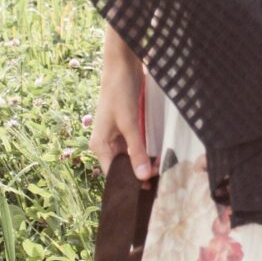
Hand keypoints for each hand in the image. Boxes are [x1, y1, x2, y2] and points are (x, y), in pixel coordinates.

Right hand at [93, 39, 153, 180]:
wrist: (122, 66)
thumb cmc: (119, 92)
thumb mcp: (129, 123)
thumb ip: (136, 150)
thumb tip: (142, 177)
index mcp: (99, 146)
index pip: (113, 175)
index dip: (129, 185)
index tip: (146, 195)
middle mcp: (106, 144)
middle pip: (122, 168)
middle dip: (139, 176)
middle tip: (159, 186)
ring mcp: (116, 137)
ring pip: (130, 159)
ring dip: (144, 165)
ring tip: (162, 175)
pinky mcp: (127, 129)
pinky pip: (136, 147)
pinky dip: (145, 153)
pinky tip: (158, 159)